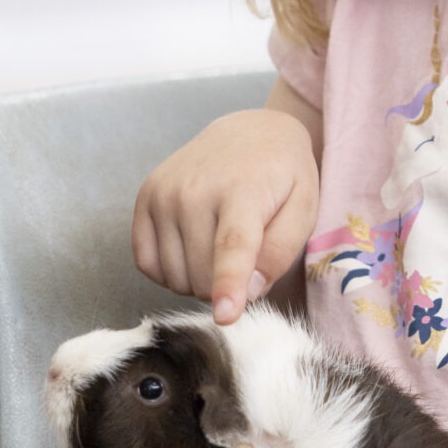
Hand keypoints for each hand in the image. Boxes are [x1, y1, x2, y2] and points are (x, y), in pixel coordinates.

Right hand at [132, 108, 318, 323]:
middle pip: (201, 275)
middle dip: (225, 285)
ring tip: (220, 247)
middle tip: (245, 258)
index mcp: (241, 190)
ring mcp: (163, 193)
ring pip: (174, 276)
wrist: (250, 132)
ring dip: (198, 279)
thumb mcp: (303, 208)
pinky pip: (147, 263)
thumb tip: (249, 291)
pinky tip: (192, 248)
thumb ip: (280, 251)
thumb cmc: (282, 176)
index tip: (225, 316)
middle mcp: (193, 190)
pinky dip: (170, 270)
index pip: (232, 246)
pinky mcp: (144, 198)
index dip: (228, 285)